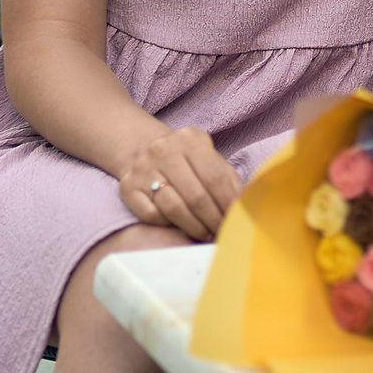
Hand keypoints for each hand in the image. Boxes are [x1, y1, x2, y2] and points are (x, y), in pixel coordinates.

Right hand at [113, 124, 242, 239]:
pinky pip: (152, 215)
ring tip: (205, 233)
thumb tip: (244, 208)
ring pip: (173, 208)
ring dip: (194, 227)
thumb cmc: (188, 161)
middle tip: (221, 232)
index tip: (236, 221)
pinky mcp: (127, 187)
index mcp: (190, 140)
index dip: (227, 204)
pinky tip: (179, 224)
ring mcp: (143, 168)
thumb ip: (228, 180)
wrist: (143, 149)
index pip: (215, 178)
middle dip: (213, 220)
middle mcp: (163, 150)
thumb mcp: (210, 160)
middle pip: (196, 196)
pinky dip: (168, 225)